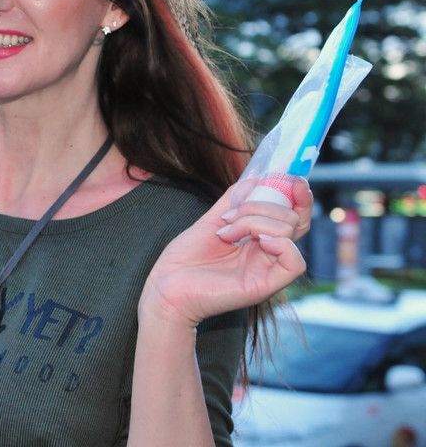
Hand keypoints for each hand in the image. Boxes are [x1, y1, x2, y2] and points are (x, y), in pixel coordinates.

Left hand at [140, 177, 312, 328]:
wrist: (166, 287)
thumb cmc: (184, 259)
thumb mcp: (212, 220)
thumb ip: (235, 199)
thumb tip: (258, 178)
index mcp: (258, 241)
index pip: (292, 215)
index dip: (298, 195)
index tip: (291, 178)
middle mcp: (267, 255)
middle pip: (291, 218)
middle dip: (260, 205)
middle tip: (228, 216)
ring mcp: (268, 270)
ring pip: (288, 231)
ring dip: (253, 221)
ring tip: (225, 233)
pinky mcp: (266, 286)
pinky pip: (295, 262)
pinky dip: (278, 242)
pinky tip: (254, 240)